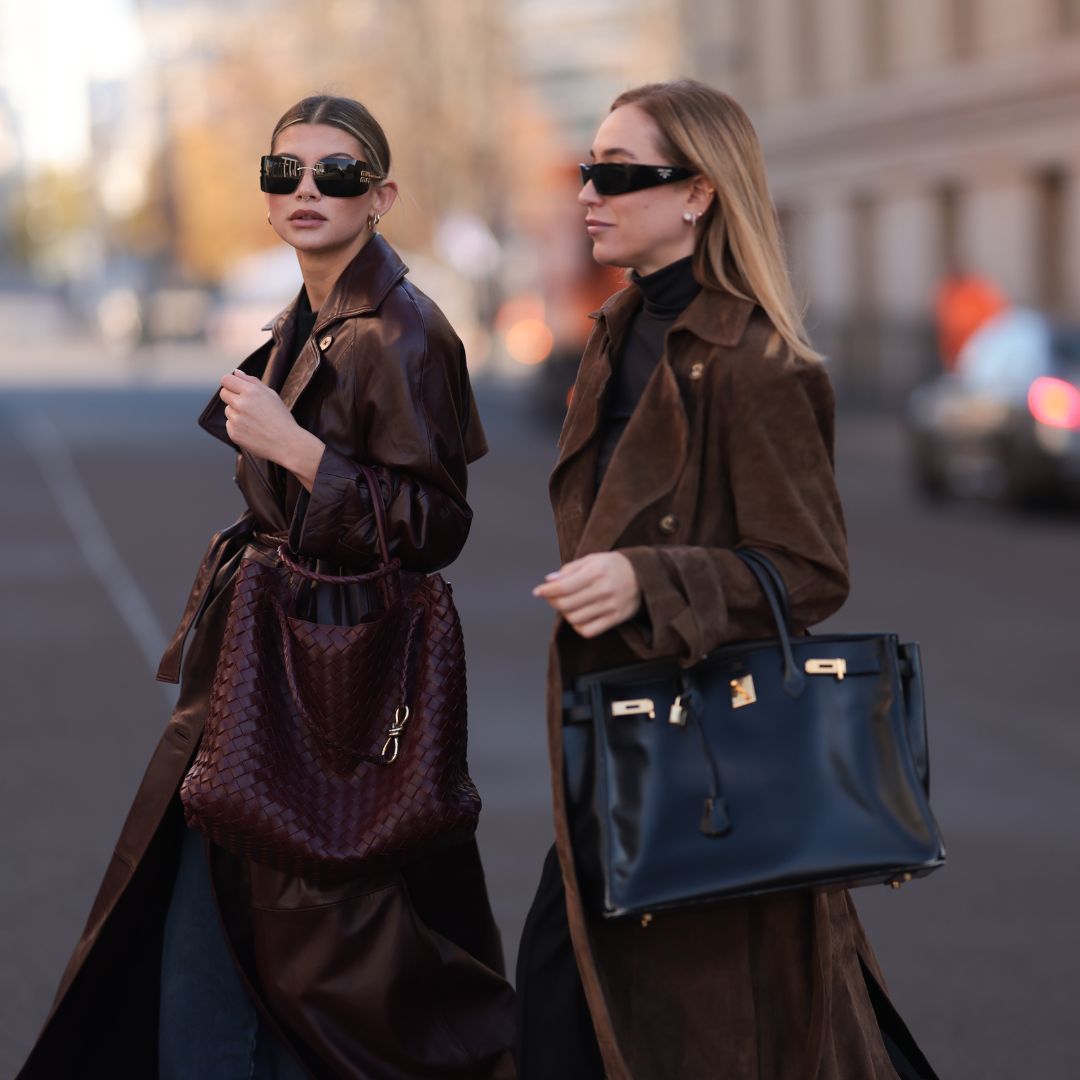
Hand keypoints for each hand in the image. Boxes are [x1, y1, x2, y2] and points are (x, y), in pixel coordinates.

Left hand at [219, 370, 323, 489]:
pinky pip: (229, 425)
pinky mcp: (233, 433)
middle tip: (247, 405)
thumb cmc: (281, 418)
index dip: (230, 383)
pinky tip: (252, 430)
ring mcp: (236, 420)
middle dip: (232, 397)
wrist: (287, 443)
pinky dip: (238, 426)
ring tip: (254, 421)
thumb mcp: (271, 395)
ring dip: (236, 413)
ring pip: (228, 410)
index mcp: (251, 391)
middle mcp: (241, 404)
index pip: (226, 380)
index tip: (236, 388)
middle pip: (224, 394)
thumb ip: (252, 381)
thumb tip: (236, 372)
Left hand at [532, 552, 640, 638]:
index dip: (546, 591)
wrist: (645, 575)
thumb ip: (569, 569)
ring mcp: (610, 606)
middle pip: (566, 605)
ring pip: (575, 619)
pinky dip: (578, 626)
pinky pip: (588, 631)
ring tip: (568, 605)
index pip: (563, 587)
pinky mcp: (615, 619)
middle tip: (552, 598)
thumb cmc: (614, 566)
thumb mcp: (592, 559)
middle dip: (553, 602)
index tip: (538, 592)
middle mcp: (603, 589)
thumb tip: (549, 581)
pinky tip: (579, 617)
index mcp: (596, 571)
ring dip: (565, 614)